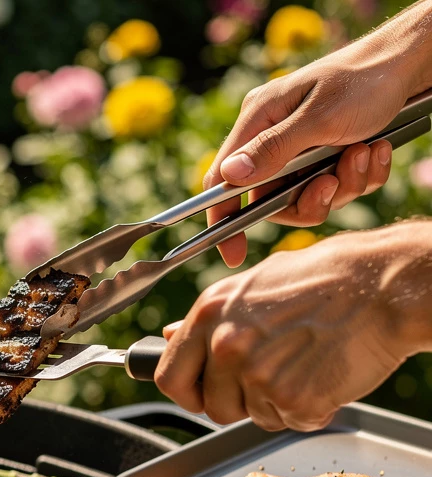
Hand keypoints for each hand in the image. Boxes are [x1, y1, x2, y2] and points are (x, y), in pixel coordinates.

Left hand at [154, 221, 431, 430]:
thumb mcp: (254, 286)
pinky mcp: (293, 400)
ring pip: (252, 417)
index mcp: (210, 314)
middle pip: (212, 407)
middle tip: (273, 377)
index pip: (169, 377)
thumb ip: (211, 320)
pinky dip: (309, 410)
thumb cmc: (327, 280)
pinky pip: (289, 422)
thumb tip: (169, 337)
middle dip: (238, 403)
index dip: (187, 393)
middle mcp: (226, 345)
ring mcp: (259, 375)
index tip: (203, 394)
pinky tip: (325, 376)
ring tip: (305, 366)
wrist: (385, 286)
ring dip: (276, 405)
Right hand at [204, 0, 431, 266]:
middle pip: (270, 199)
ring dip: (343, 185)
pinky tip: (376, 150)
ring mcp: (301, 148)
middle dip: (308, 200)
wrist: (412, 63)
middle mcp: (273, 137)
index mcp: (258, 120)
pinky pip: (336, 187)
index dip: (223, 218)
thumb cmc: (364, 80)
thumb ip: (272, 150)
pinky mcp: (329, 155)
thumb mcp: (318, 118)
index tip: (233, 254)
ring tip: (364, 152)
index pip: (223, 180)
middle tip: (332, 183)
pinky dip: (361, 176)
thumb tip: (228, 177)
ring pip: (307, 197)